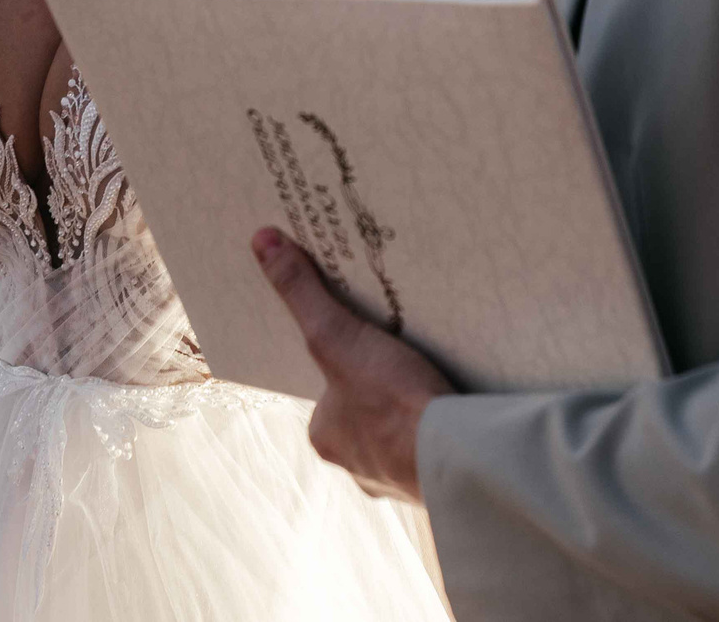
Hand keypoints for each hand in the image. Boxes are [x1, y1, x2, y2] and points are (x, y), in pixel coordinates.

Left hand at [253, 227, 449, 500]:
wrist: (457, 454)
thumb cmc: (388, 400)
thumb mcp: (336, 334)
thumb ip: (301, 292)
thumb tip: (260, 242)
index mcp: (325, 436)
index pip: (329, 390)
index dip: (345, 361)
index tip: (365, 339)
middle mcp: (356, 464)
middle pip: (365, 411)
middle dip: (383, 387)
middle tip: (405, 353)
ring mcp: (399, 476)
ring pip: (402, 432)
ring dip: (414, 408)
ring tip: (434, 374)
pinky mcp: (439, 478)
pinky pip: (436, 444)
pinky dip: (443, 425)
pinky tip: (458, 402)